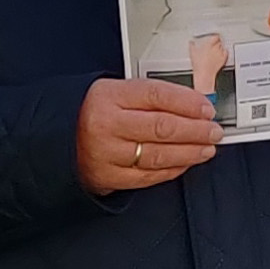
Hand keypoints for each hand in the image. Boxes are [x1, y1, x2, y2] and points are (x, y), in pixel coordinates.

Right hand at [79, 77, 220, 194]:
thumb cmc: (92, 113)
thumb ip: (151, 97)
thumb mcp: (115, 92)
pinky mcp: (108, 176)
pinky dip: (172, 169)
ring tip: (207, 148)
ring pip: (159, 154)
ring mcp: (107, 153)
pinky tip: (186, 163)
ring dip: (190, 152)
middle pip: (163, 126)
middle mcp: (107, 124)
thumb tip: (194, 103)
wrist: (55, 139)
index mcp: (109, 96)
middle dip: (197, 130)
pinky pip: (148, 175)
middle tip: (214, 131)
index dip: (188, 102)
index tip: (207, 108)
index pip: (157, 95)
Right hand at [186, 31, 228, 96]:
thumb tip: (191, 42)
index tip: (214, 37)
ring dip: (220, 46)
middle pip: (219, 41)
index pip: (215, 37)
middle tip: (214, 43)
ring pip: (222, 46)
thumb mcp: (192, 53)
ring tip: (216, 49)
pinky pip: (226, 52)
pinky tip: (221, 53)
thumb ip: (192, 46)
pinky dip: (224, 51)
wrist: (204, 74)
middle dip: (217, 42)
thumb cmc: (198, 65)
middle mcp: (216, 48)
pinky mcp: (223, 59)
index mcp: (208, 45)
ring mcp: (220, 54)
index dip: (215, 36)